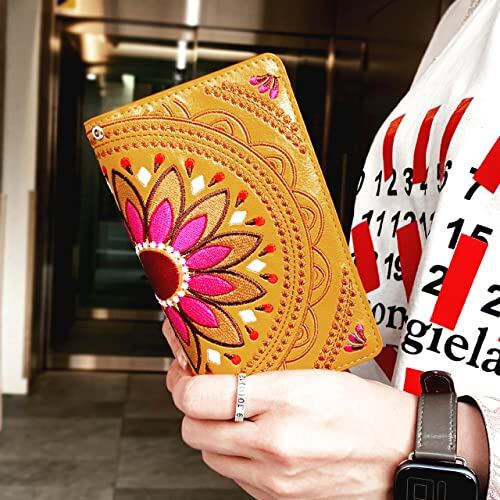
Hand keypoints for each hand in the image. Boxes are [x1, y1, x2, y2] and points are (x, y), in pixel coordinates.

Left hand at [163, 321, 416, 498]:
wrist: (406, 454)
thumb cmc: (369, 410)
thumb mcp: (315, 371)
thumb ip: (262, 373)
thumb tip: (223, 368)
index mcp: (284, 401)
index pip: (199, 396)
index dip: (182, 381)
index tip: (185, 370)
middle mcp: (275, 445)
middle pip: (193, 430)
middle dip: (191, 408)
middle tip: (202, 389)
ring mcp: (275, 479)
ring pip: (209, 456)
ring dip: (210, 433)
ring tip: (227, 414)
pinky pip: (234, 477)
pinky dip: (233, 456)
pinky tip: (251, 438)